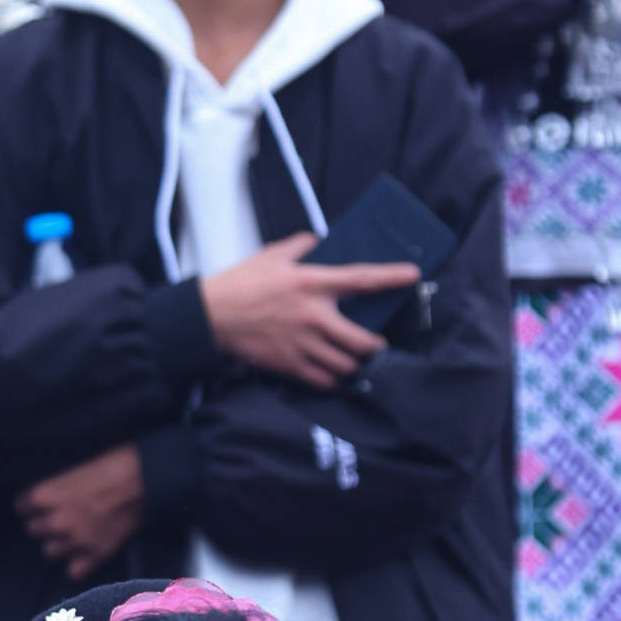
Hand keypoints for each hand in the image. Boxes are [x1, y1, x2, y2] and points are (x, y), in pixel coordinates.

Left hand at [18, 446, 144, 581]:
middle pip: (33, 530)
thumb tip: (47, 503)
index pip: (21, 507)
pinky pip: (74, 571)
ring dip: (60, 543)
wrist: (146, 480)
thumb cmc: (112, 466)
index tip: (42, 503)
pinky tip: (86, 552)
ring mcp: (75, 541)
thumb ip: (55, 491)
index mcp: (44, 496)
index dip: (32, 504)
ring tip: (74, 533)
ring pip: (50, 552)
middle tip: (62, 516)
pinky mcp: (96, 555)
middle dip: (45, 523)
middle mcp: (54, 521)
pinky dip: (79, 563)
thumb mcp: (74, 472)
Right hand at [198, 233, 418, 389]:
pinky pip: (323, 380)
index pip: (362, 279)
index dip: (391, 277)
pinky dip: (333, 380)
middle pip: (362, 341)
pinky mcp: (288, 365)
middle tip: (375, 344)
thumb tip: (318, 240)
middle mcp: (313, 316)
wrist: (208, 317)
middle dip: (375, 346)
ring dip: (355, 365)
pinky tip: (334, 376)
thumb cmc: (238, 284)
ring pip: (345, 365)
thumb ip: (300, 246)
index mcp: (312, 283)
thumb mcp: (270, 255)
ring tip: (354, 361)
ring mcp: (302, 344)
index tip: (412, 276)